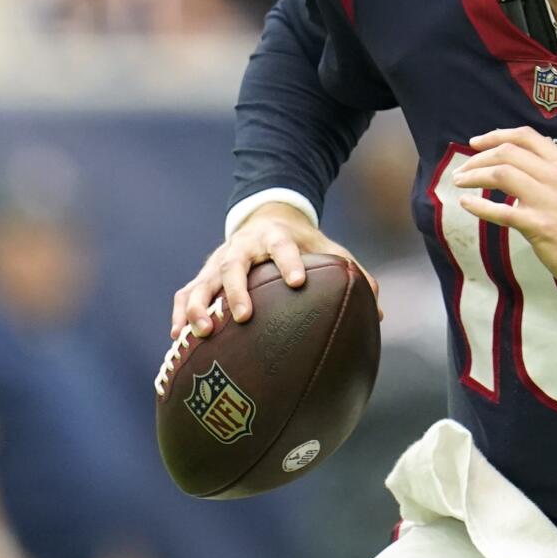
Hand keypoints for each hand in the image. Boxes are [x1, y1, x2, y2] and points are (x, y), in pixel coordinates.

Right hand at [171, 203, 377, 339]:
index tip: (298, 281)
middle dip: (236, 290)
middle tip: (243, 316)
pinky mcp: (202, 275)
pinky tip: (177, 340)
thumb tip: (379, 310)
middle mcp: (242, 248)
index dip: (289, 261)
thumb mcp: (326, 248)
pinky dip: (180, 314)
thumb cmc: (302, 243)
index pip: (282, 246)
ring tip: (202, 333)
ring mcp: (218, 262)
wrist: (265, 217)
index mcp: (274, 237)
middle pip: (234, 265)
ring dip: (199, 306)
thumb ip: (352, 273)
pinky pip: (185, 294)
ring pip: (202, 282)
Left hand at [451, 127, 556, 306]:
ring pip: (501, 173)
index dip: (496, 136)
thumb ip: (552, 181)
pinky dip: (479, 206)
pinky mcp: (540, 226)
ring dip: (474, 175)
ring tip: (460, 182)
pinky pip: (501, 211)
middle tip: (463, 170)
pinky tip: (466, 205)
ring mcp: (548, 200)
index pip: (526, 137)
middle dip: (478, 158)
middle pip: (508, 152)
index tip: (476, 143)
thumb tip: (519, 182)